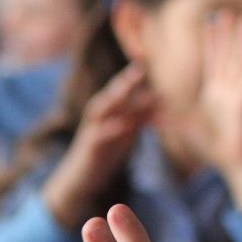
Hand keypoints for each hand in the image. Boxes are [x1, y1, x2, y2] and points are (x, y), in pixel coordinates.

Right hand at [42, 62, 153, 228]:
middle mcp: (97, 118)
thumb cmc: (104, 154)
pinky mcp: (89, 149)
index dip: (134, 77)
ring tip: (128, 88)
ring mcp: (91, 132)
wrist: (80, 180)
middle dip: (124, 82)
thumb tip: (161, 100)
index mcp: (107, 112)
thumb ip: (139, 117)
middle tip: (140, 68)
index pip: (122, 91)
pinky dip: (111, 128)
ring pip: (101, 110)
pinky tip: (124, 123)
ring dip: (115, 98)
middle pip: (111, 95)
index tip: (149, 61)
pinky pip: (99, 136)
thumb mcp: (125, 133)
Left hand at [164, 11, 241, 208]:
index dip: (211, 43)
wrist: (233, 163)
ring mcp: (239, 95)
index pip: (213, 63)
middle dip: (227, 34)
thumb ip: (169, 120)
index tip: (208, 22)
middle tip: (227, 10)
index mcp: (215, 94)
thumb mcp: (186, 130)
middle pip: (228, 56)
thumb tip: (148, 116)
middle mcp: (229, 91)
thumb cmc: (213, 149)